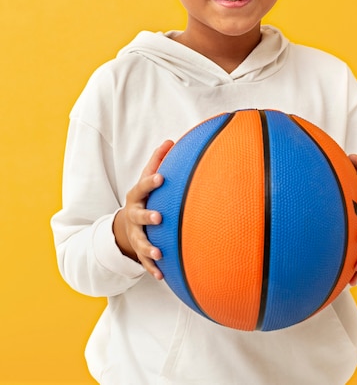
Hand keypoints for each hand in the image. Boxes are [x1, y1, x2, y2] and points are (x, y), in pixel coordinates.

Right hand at [113, 140, 173, 279]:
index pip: (142, 187)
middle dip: (147, 217)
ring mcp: (135, 234)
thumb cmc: (145, 196)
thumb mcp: (147, 178)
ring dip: (149, 248)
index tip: (161, 177)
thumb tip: (171, 140)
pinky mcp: (139, 251)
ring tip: (159, 253)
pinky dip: (152, 269)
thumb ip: (158, 161)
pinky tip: (162, 276)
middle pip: (138, 216)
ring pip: (140, 242)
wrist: (126, 223)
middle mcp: (133, 216)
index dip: (150, 182)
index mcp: (136, 196)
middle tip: (159, 217)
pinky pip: (144, 262)